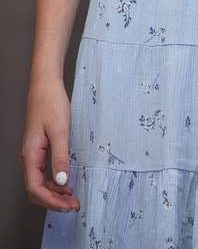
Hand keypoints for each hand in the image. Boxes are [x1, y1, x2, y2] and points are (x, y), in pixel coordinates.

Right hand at [21, 78, 78, 211]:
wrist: (45, 86)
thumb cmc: (52, 104)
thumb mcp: (60, 131)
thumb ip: (60, 157)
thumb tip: (61, 181)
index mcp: (30, 155)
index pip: (35, 189)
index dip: (52, 201)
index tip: (70, 205)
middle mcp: (27, 157)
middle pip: (34, 190)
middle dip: (53, 201)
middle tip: (74, 206)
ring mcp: (31, 154)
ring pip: (37, 183)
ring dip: (53, 193)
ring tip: (72, 197)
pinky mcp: (37, 149)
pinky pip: (41, 173)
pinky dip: (53, 182)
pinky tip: (65, 182)